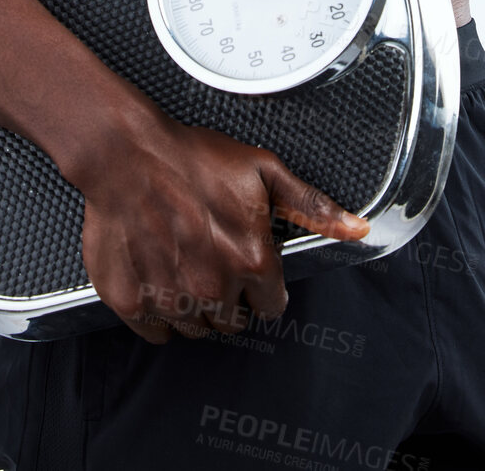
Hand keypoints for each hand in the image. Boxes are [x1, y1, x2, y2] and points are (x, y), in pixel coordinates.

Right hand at [75, 110, 367, 343]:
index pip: (271, 306)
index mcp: (251, 261)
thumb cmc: (192, 158)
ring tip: (183, 262)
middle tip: (211, 257)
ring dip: (193, 305)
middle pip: (233, 322)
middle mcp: (214, 289)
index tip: (246, 266)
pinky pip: (156, 331)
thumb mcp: (263, 170)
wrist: (127, 153)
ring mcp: (171, 299)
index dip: (262, 285)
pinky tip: (157, 275)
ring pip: (195, 328)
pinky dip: (157, 311)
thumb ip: (312, 207)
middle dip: (228, 295)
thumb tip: (356, 228)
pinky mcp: (133, 303)